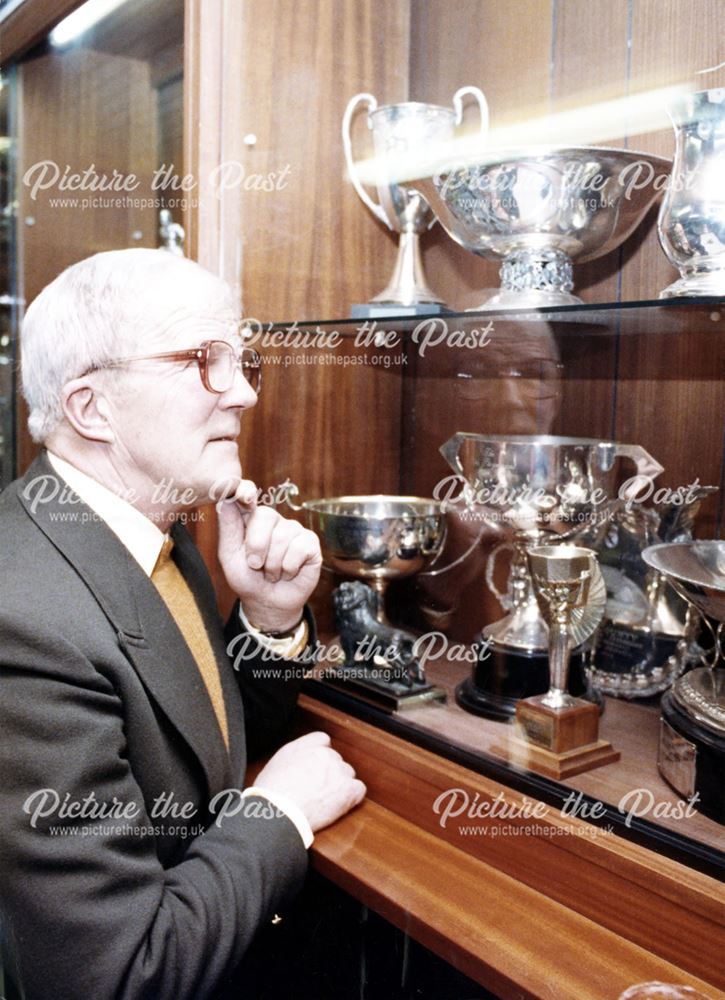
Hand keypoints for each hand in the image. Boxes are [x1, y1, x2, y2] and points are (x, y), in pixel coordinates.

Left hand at [216, 482, 321, 631]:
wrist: (268, 603)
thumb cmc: (248, 579)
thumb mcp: (230, 556)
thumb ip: (228, 528)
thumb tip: (226, 500)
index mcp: (250, 518)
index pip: (247, 493)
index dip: (245, 491)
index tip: (244, 497)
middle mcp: (273, 519)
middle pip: (265, 516)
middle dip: (257, 547)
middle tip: (255, 565)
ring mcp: (293, 529)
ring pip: (282, 537)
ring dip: (273, 564)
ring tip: (272, 572)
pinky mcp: (311, 542)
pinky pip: (299, 549)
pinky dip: (288, 568)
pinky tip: (288, 572)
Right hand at [254, 731, 365, 831]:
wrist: (278, 812)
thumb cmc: (271, 794)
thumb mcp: (276, 764)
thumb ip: (293, 756)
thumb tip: (297, 763)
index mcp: (306, 746)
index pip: (323, 740)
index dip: (320, 755)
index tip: (317, 768)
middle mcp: (325, 754)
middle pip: (335, 760)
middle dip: (329, 773)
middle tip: (318, 789)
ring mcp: (338, 771)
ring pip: (347, 774)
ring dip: (339, 785)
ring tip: (325, 800)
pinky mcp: (348, 790)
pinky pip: (359, 790)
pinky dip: (352, 798)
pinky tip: (340, 805)